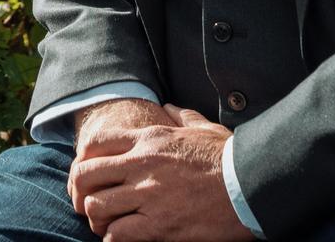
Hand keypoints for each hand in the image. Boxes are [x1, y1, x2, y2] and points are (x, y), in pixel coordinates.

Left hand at [69, 105, 251, 240]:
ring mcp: (148, 195)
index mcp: (150, 139)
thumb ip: (181, 116)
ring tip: (107, 223)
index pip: (96, 144)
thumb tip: (168, 106)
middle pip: (86, 175)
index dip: (85, 160)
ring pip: (97, 206)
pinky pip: (117, 235)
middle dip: (81, 190)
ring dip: (98, 217)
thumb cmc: (230, 158)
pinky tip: (123, 236)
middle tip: (88, 203)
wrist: (252, 186)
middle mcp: (142, 165)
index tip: (91, 175)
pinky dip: (113, 238)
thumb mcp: (204, 127)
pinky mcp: (159, 226)